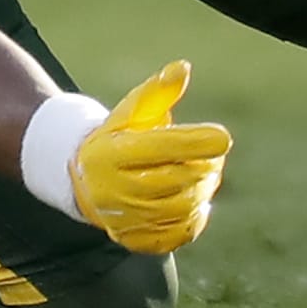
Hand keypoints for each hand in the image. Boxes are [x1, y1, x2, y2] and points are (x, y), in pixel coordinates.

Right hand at [70, 62, 231, 253]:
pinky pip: (172, 237)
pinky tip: (200, 204)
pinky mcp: (132, 239)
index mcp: (113, 152)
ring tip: (208, 175)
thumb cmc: (117, 137)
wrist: (84, 179)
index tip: (223, 137)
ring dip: (203, 191)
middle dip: (205, 166)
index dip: (195, 142)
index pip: (160, 147)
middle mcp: (114, 188)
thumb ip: (157, 92)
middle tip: (215, 155)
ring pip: (178, 209)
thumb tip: (183, 68)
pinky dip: (194, 221)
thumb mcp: (131, 111)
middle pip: (175, 180)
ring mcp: (123, 217)